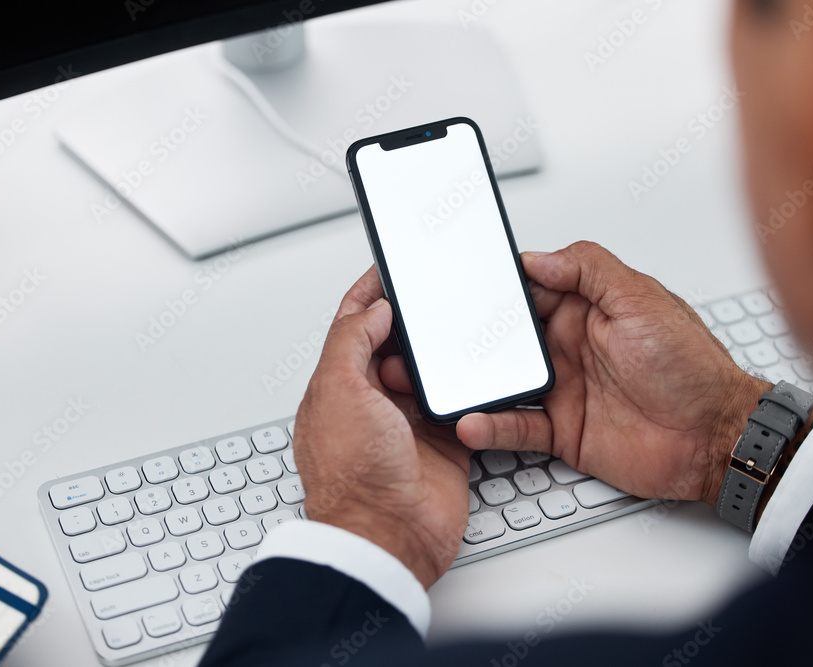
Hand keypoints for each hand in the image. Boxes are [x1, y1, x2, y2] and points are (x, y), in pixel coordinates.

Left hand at [293, 267, 471, 588]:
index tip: (389, 268)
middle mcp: (372, 403)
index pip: (353, 327)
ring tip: (455, 331)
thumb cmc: (354, 478)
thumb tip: (374, 308)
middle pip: (394, 345)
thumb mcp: (338, 391)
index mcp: (339, 387)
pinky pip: (460, 404)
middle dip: (411, 320)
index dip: (370, 295)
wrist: (391, 535)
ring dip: (440, 354)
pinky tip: (474, 373)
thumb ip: (351, 341)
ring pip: (429, 372)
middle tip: (432, 294)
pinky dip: (468, 389)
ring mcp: (408, 423)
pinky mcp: (444, 441)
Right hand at [452, 242, 768, 506]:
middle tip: (438, 336)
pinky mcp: (562, 431)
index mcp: (586, 310)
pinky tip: (472, 422)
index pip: (530, 290)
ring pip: (502, 382)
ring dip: (473, 382)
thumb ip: (590, 271)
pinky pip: (516, 427)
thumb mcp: (643, 301)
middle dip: (472, 334)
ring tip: (441, 382)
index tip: (466, 283)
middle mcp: (569, 347)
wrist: (714, 438)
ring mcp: (563, 390)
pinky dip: (490, 426)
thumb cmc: (692, 368)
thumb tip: (538, 258)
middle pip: (506, 337)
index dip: (498, 286)